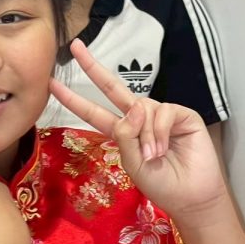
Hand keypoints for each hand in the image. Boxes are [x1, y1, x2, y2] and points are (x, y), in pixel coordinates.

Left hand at [50, 40, 227, 223]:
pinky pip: (162, 111)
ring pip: (140, 107)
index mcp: (123, 133)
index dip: (74, 100)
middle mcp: (139, 119)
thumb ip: (126, 136)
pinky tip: (164, 147)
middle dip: (93, 67)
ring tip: (154, 156)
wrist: (191, 197)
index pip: (94, 112)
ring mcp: (160, 114)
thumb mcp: (132, 164)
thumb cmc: (161, 184)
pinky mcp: (181, 114)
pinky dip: (159, 131)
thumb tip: (134, 107)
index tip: (53, 84)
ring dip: (145, 135)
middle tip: (75, 47)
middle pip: (112, 88)